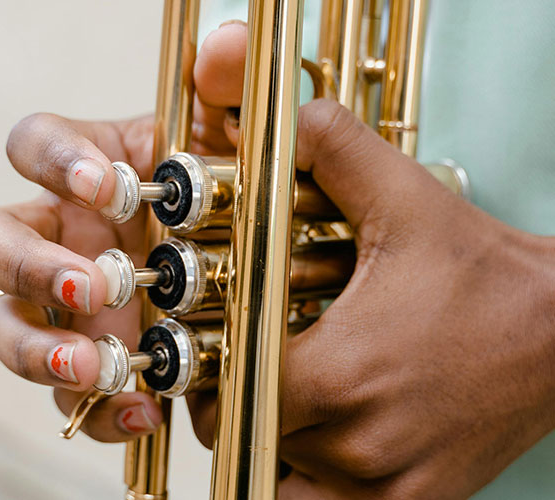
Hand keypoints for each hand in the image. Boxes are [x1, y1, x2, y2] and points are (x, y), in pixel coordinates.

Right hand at [0, 31, 236, 439]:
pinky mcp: (85, 360)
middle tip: (88, 286)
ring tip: (99, 366)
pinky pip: (63, 394)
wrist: (249, 280)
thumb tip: (226, 45)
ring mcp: (64, 304)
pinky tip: (141, 409)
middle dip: (26, 265)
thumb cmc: (226, 209)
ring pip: (2, 323)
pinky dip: (94, 408)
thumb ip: (231, 98)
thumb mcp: (234, 156)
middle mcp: (59, 235)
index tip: (107, 188)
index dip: (55, 162)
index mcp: (87, 174)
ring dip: (37, 350)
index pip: (32, 145)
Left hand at [187, 24, 554, 498]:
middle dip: (235, 409)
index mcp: (339, 374)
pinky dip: (310, 484)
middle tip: (240, 376)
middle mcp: (358, 441)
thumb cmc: (484, 275)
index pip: (231, 393)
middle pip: (251, 439)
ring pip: (281, 486)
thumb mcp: (408, 201)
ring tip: (277, 411)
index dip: (213, 374)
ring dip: (268, 450)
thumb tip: (297, 116)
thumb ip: (340, 153)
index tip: (218, 353)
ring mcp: (387, 481)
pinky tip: (320, 442)